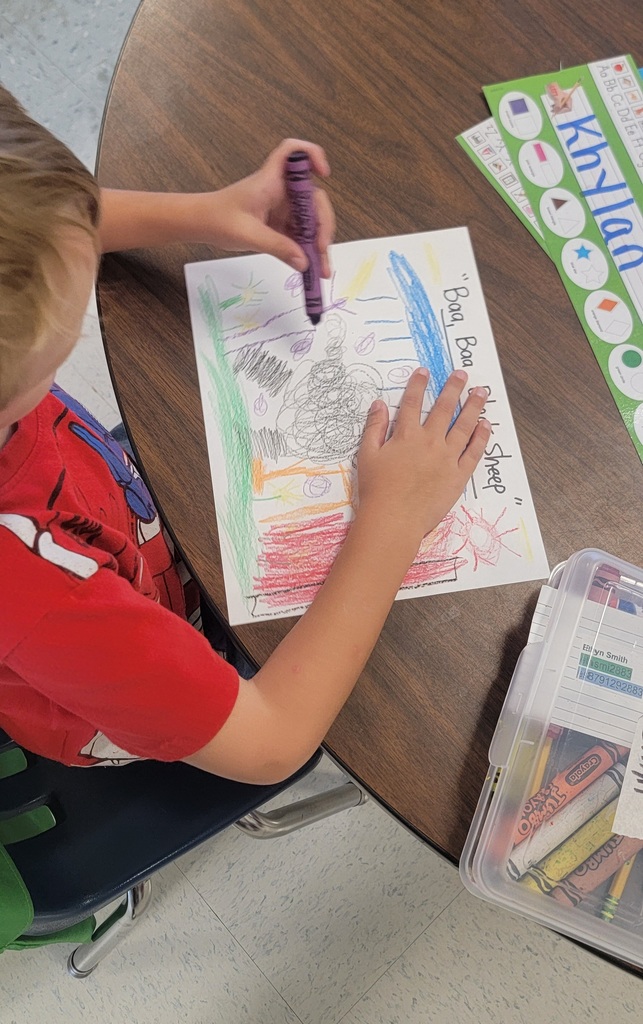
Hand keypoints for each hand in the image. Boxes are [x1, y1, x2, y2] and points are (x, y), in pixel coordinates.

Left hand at [204, 138, 334, 275]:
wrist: (202, 225)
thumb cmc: (218, 218)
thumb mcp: (248, 234)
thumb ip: (277, 247)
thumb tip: (303, 262)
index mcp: (271, 181)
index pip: (293, 153)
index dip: (312, 155)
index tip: (323, 174)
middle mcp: (281, 191)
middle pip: (314, 199)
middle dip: (323, 224)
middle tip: (322, 248)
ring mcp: (283, 208)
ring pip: (310, 221)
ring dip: (319, 244)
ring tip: (322, 270)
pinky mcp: (280, 224)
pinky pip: (300, 236)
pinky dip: (307, 251)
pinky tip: (312, 269)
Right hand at [356, 368, 490, 542]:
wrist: (394, 519)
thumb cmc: (377, 490)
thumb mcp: (367, 456)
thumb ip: (374, 428)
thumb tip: (378, 404)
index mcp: (406, 436)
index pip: (411, 403)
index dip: (418, 385)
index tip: (425, 372)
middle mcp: (430, 441)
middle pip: (443, 409)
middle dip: (453, 388)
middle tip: (461, 374)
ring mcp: (447, 458)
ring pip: (464, 426)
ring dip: (473, 406)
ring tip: (481, 392)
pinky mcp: (459, 475)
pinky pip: (474, 452)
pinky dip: (481, 437)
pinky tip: (486, 425)